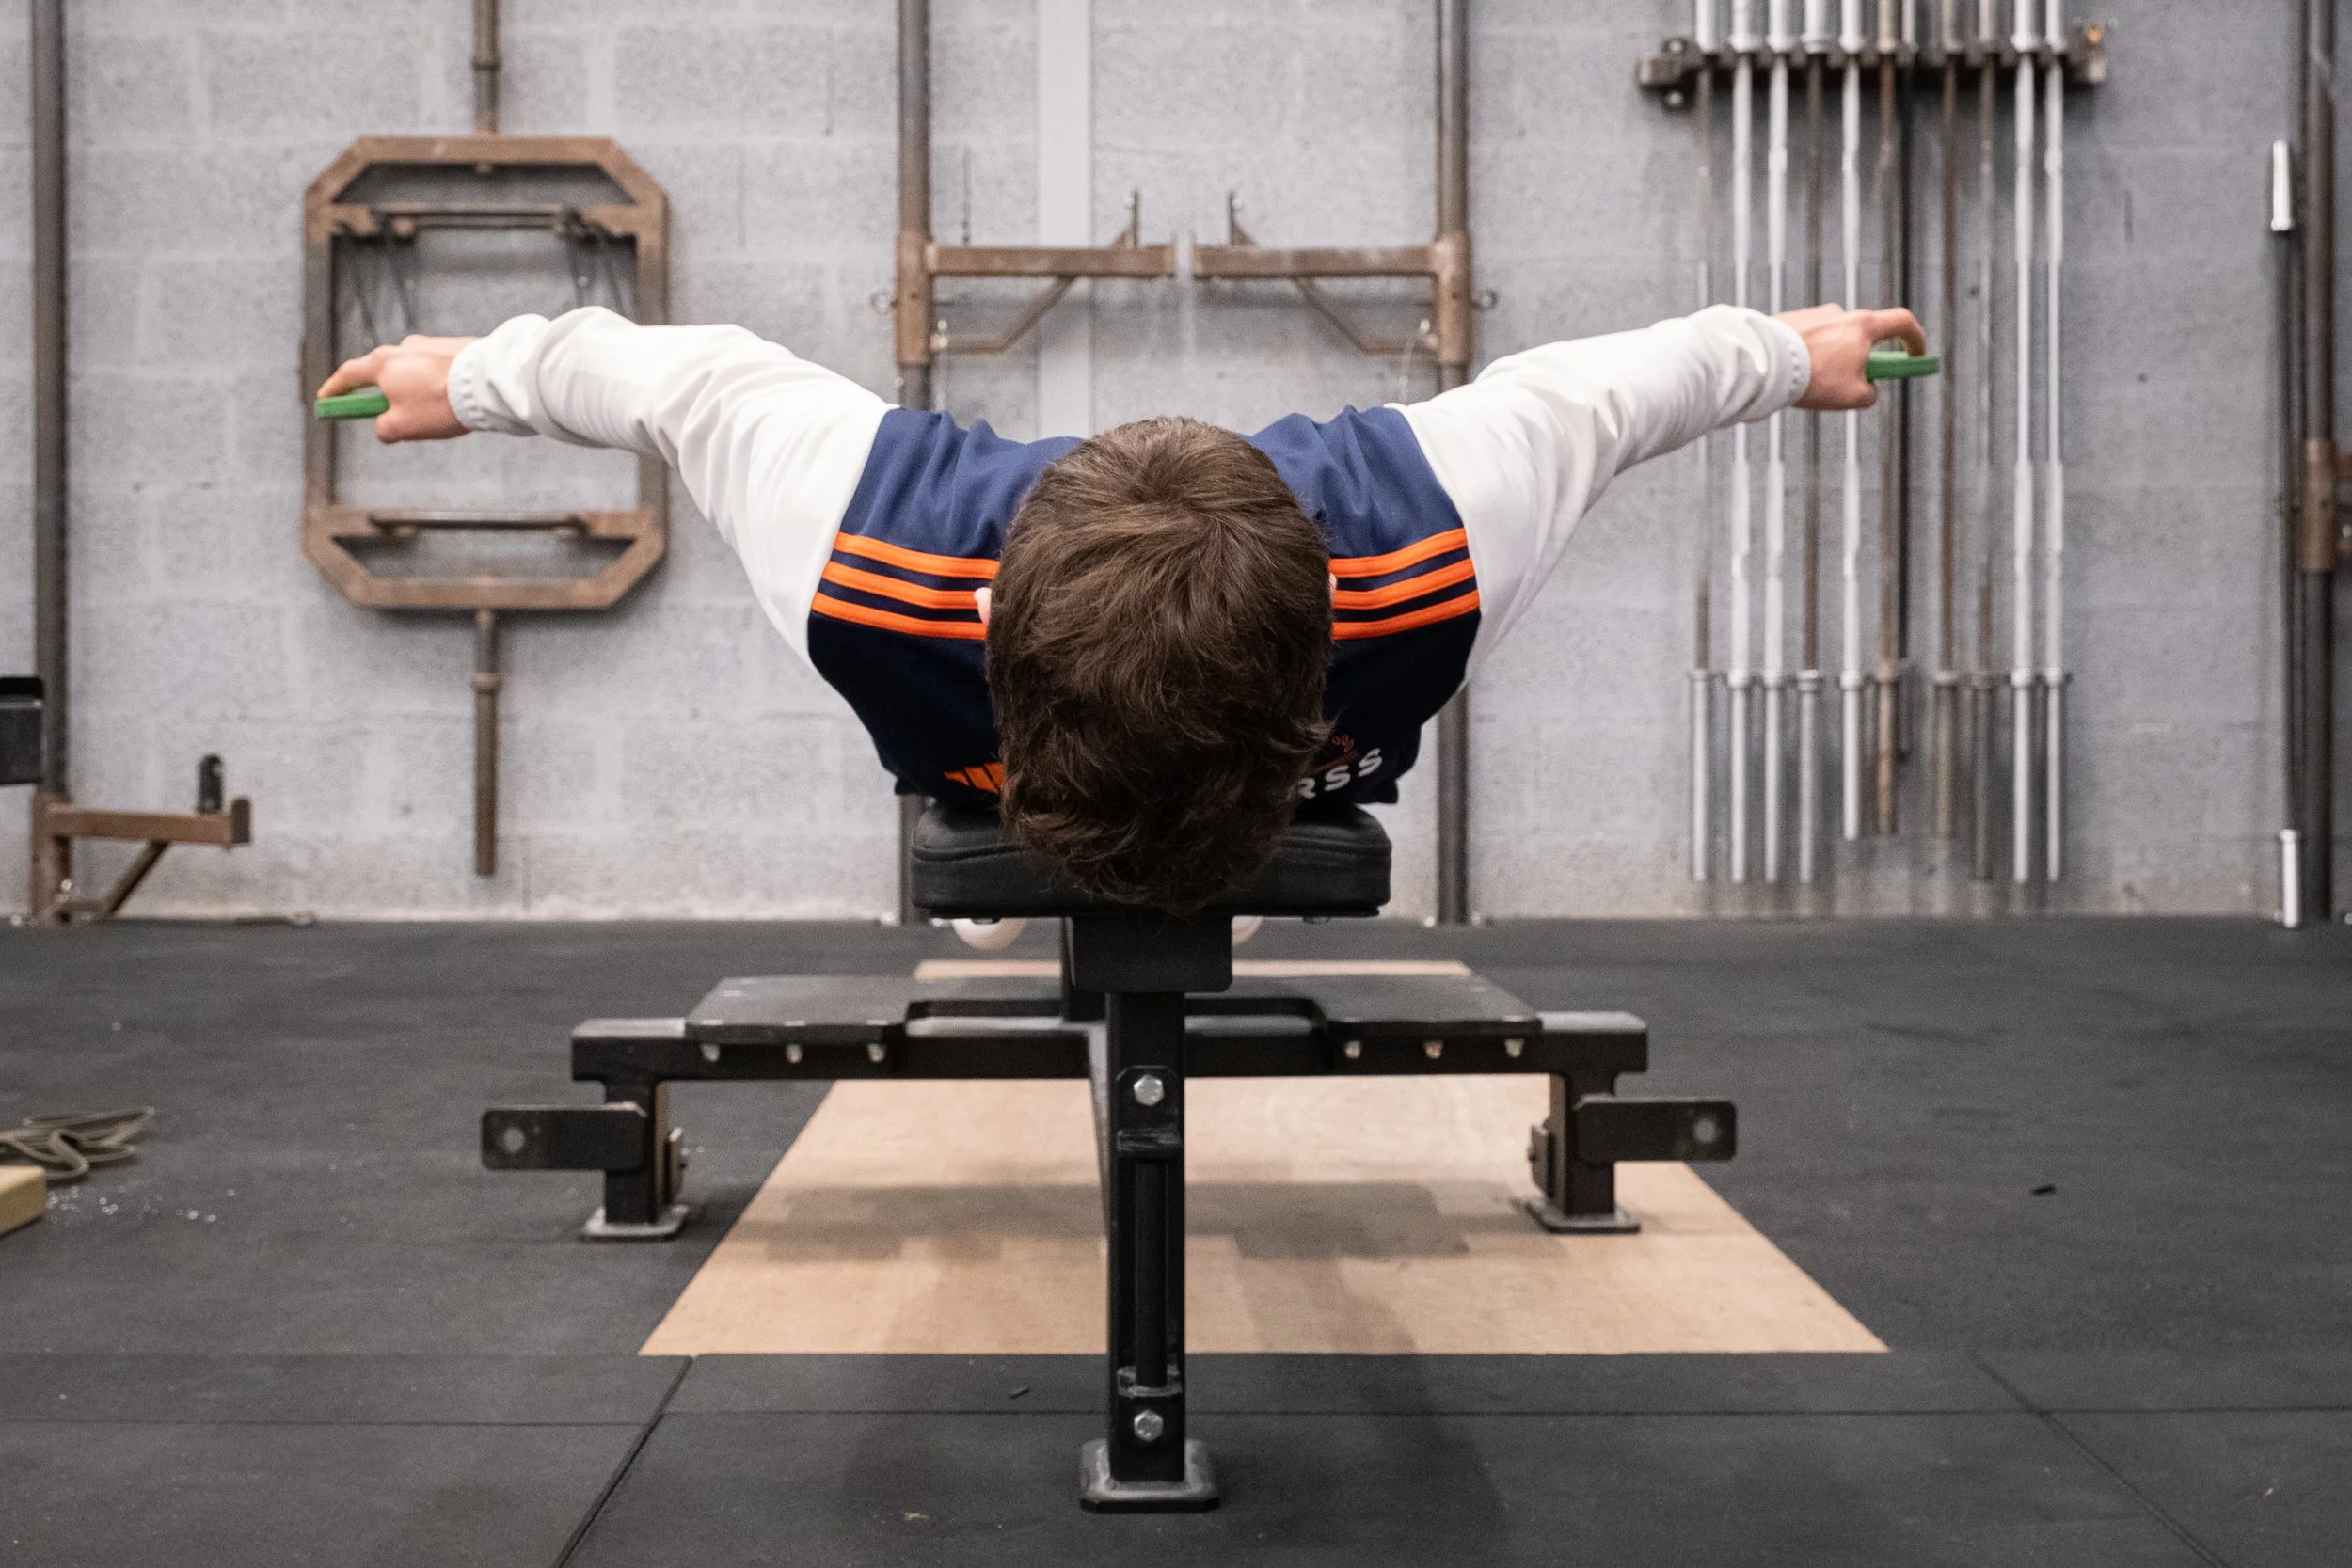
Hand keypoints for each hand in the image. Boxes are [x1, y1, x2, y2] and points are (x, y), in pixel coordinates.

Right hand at [315, 334, 477, 441]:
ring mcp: (430, 345)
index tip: (326, 399)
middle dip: (383, 395)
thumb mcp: (402, 427)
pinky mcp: (455, 347)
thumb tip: (384, 427)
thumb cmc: (439, 403)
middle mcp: (402, 348)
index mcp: (382, 364)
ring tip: (434, 415)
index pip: (349, 375)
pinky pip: (436, 370)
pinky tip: (451, 403)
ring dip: (414, 393)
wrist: (486, 383)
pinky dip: (436, 386)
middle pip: (382, 373)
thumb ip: (384, 428)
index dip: (334, 390)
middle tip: (389, 416)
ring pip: (412, 373)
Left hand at [1778, 304, 1926, 410]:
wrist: (1766, 364)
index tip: (1916, 355)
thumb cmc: (1813, 379)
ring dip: (1830, 360)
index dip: (1915, 339)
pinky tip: (1793, 375)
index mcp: (1863, 325)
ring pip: (1832, 340)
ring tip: (1810, 384)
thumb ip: (1870, 392)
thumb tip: (1867, 388)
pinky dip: (1807, 356)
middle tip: (1848, 384)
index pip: (1903, 322)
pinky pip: (1807, 340)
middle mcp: (1840, 313)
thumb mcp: (1853, 396)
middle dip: (1861, 359)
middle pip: (1863, 335)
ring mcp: (1814, 314)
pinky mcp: (1789, 320)